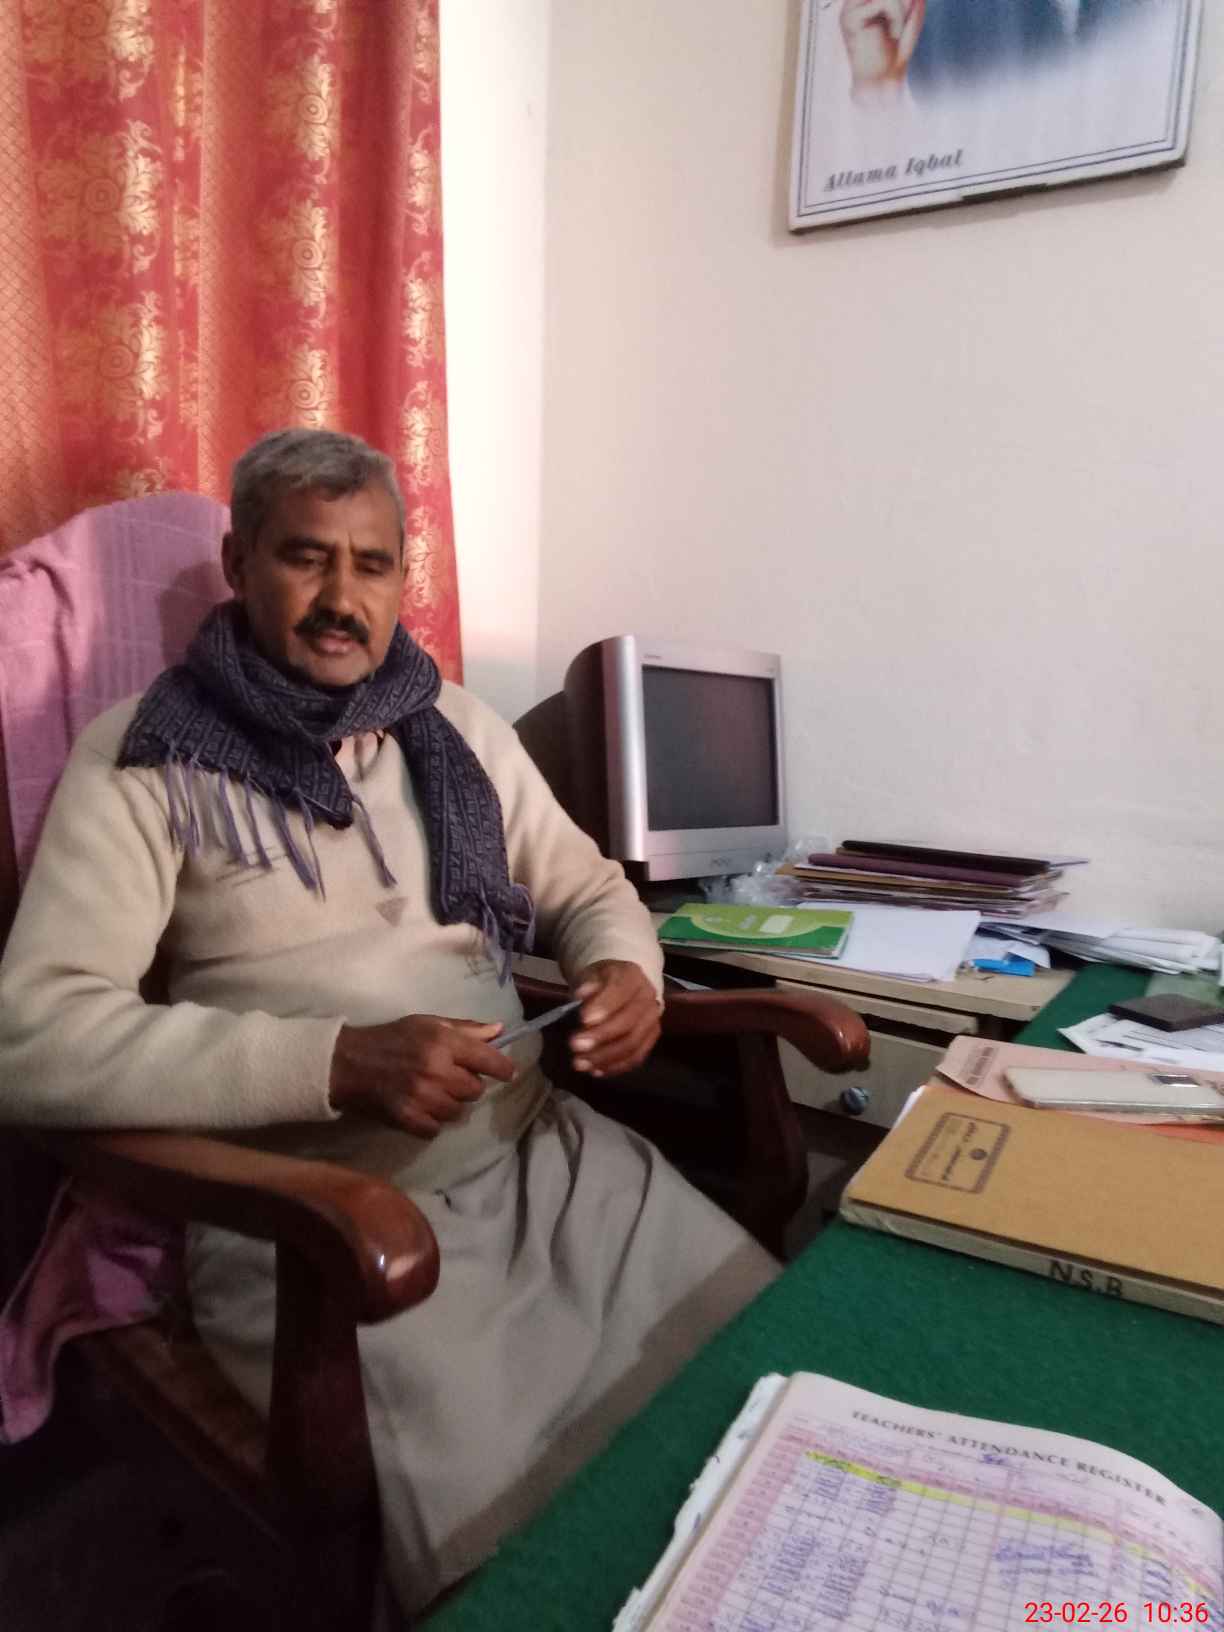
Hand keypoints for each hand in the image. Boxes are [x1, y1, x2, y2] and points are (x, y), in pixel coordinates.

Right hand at [328, 1014, 515, 1136]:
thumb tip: (499, 1031)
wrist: (347, 1063)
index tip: (507, 1072)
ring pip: (458, 1112)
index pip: (488, 1060)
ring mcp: (422, 1098)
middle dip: (467, 1085)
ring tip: (433, 1093)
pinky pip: (436, 1129)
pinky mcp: (408, 1120)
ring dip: (450, 1104)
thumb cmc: (391, 1039)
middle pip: (475, 1090)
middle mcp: (436, 1071)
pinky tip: (421, 1108)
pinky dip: (432, 1121)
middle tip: (450, 1078)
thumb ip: (465, 1029)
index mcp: (443, 1043)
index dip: (502, 1068)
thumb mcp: (427, 1024)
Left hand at [568, 960, 661, 1078]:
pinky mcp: (650, 1039)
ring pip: (632, 1044)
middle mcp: (648, 999)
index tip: (583, 1019)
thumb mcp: (592, 975)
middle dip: (600, 1036)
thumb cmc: (602, 982)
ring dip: (605, 1057)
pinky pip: (636, 1057)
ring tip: (579, 1063)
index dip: (603, 1006)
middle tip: (575, 1046)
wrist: (622, 988)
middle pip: (628, 1022)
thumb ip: (587, 984)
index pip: (620, 991)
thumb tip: (581, 995)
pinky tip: (595, 1070)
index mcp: (633, 977)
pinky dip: (615, 1066)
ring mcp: (652, 1021)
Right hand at [839, 0, 924, 101]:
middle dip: (900, 2)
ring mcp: (848, 8)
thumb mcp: (910, 14)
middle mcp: (853, 1)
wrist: (884, 82)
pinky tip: (893, 34)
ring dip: (900, 8)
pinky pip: (882, 1)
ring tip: (898, 29)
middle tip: (905, 16)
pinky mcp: (849, 19)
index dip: (898, 2)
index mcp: (864, 0)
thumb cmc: (896, 51)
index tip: (909, 6)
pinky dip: (896, 17)